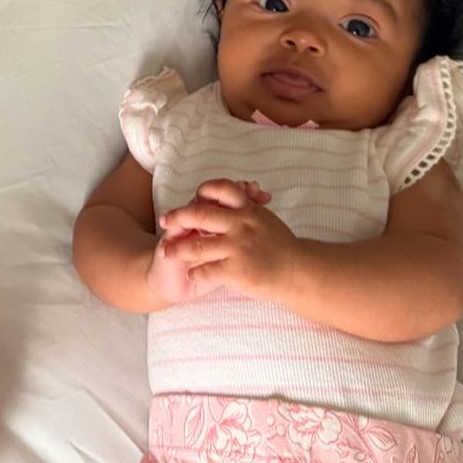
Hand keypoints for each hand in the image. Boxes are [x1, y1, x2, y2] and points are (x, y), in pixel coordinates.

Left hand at [157, 178, 298, 302]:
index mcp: (248, 210)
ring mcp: (238, 247)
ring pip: (197, 245)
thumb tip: (239, 188)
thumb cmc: (281, 246)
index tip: (191, 197)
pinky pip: (207, 270)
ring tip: (166, 252)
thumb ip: (248, 206)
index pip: (221, 189)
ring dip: (178, 249)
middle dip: (178, 217)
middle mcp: (241, 225)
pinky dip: (195, 272)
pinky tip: (190, 273)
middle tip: (164, 221)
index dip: (203, 191)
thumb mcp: (265, 219)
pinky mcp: (236, 270)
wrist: (299, 273)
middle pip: (200, 214)